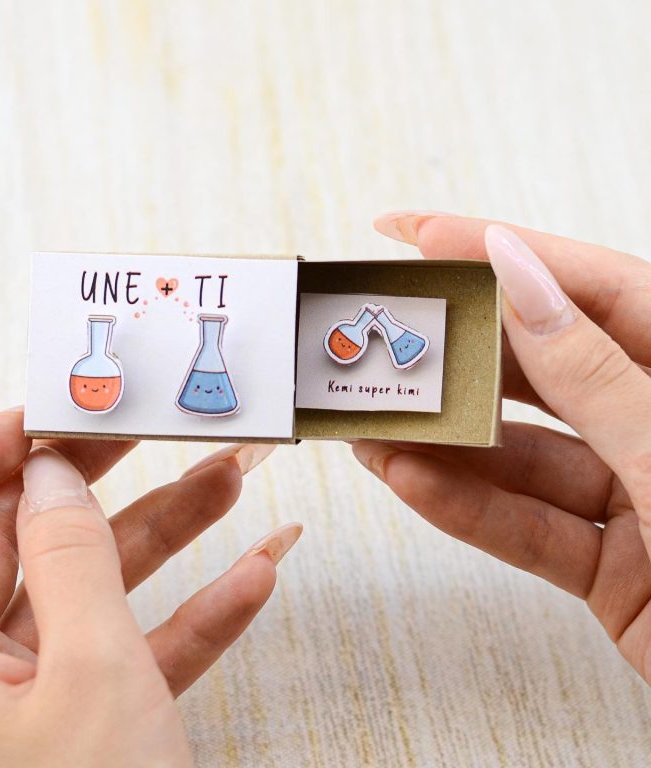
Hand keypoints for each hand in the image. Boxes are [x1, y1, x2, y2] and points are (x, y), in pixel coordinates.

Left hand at [0, 410, 300, 766]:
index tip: (43, 417)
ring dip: (164, 541)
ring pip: (83, 595)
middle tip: (155, 434)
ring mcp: (15, 708)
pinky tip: (252, 578)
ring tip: (230, 484)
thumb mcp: (88, 676)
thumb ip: (70, 558)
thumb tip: (52, 473)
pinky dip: (189, 621)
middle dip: (101, 484)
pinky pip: (125, 658)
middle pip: (16, 541)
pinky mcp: (75, 738)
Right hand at [353, 211, 650, 682]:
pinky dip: (465, 507)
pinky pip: (526, 526)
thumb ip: (593, 373)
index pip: (595, 290)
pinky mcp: (609, 565)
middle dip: (461, 357)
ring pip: (524, 456)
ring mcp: (635, 496)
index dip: (506, 254)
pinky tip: (409, 478)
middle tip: (386, 336)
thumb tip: (520, 277)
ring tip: (376, 419)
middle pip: (546, 372)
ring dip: (446, 443)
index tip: (424, 236)